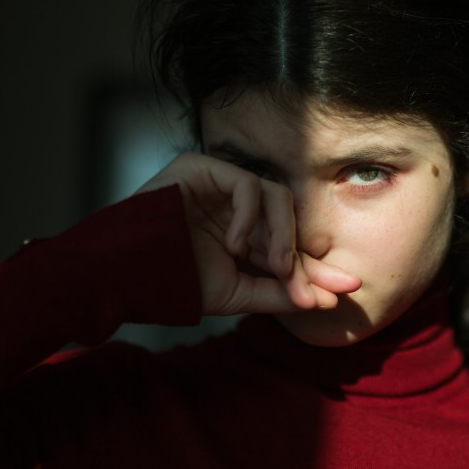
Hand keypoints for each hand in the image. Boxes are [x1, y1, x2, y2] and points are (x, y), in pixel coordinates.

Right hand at [135, 152, 360, 316]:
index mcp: (243, 234)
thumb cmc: (173, 283)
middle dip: (305, 256)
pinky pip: (247, 185)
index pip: (288, 246)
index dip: (316, 268)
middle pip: (289, 221)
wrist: (121, 275)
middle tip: (315, 287)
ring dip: (282, 236)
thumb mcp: (236, 293)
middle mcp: (234, 206)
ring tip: (273, 267)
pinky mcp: (202, 167)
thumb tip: (327, 300)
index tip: (347, 291)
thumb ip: (278, 292)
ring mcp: (219, 184)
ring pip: (276, 196)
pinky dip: (249, 216)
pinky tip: (234, 244)